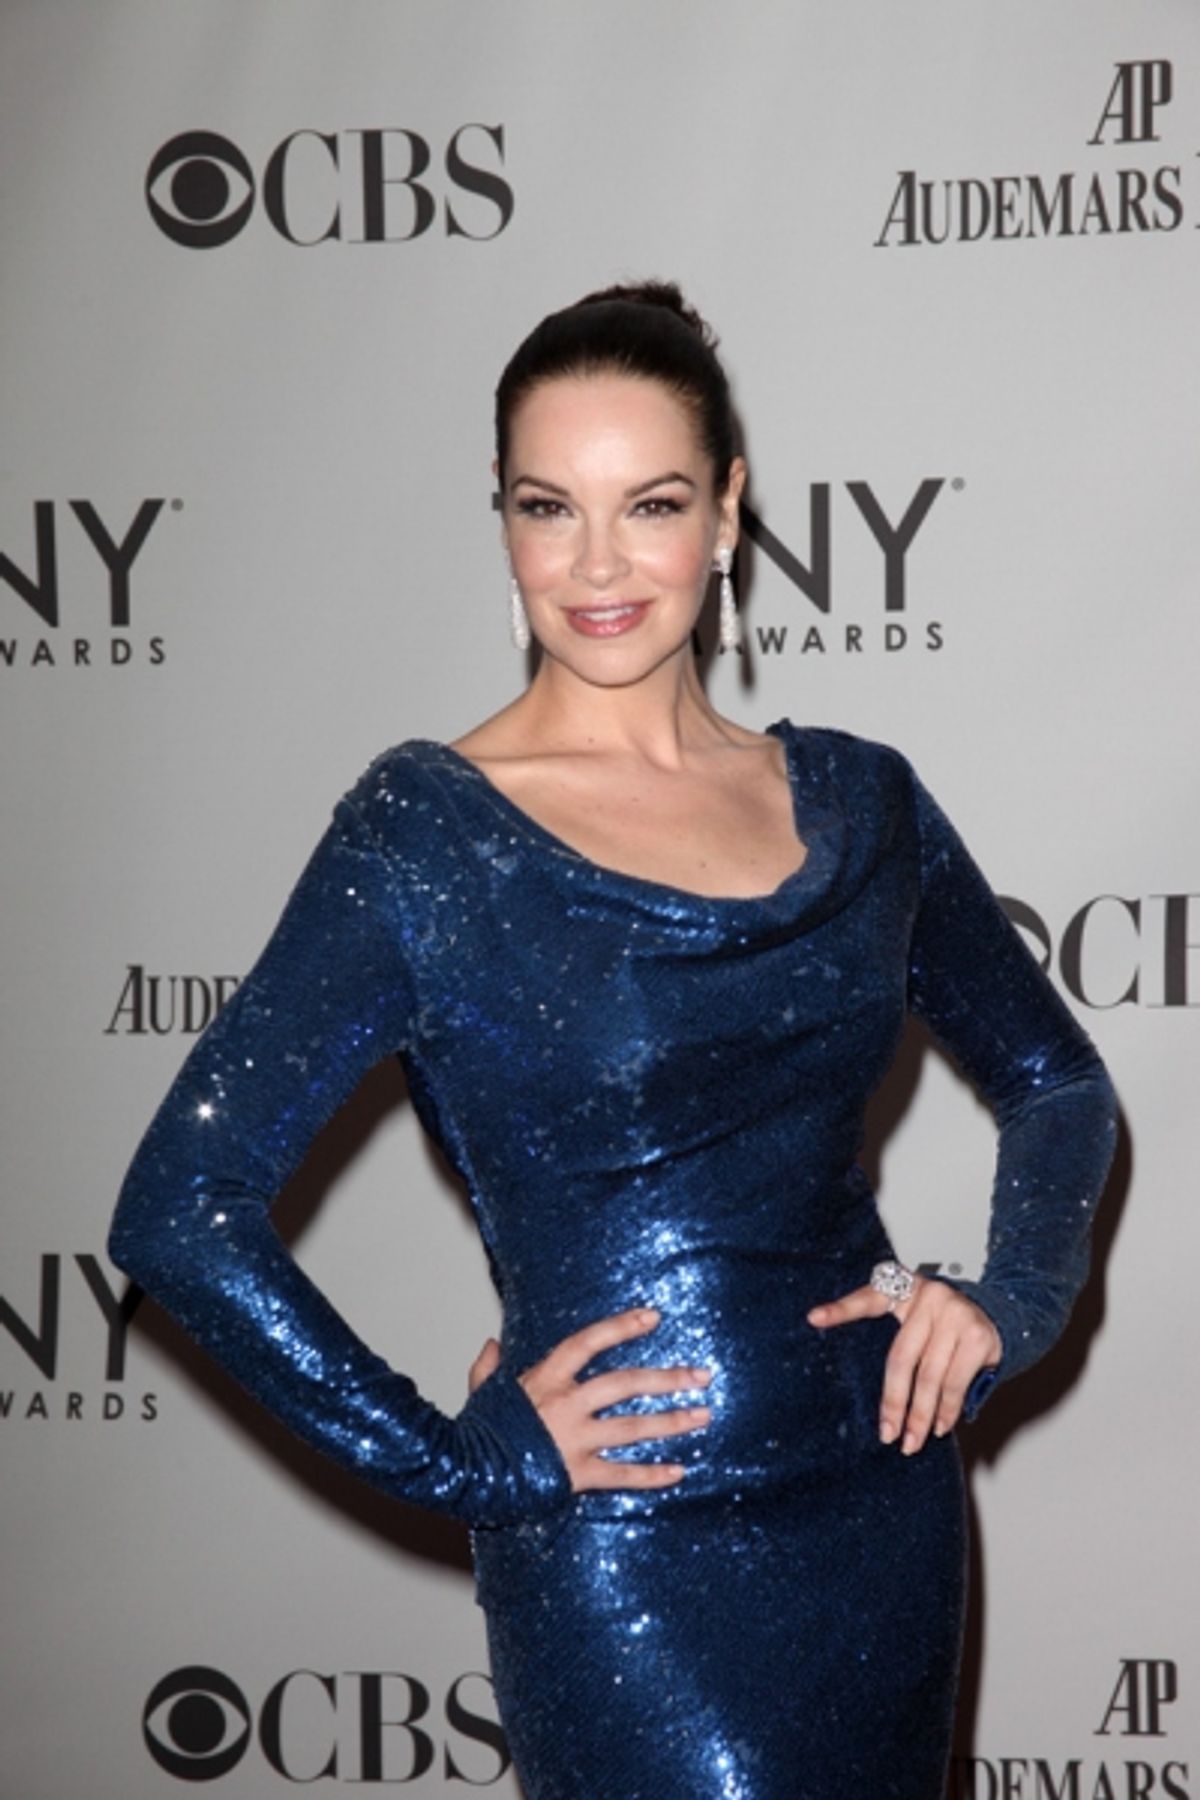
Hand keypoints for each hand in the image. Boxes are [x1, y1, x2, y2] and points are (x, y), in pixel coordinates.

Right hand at [467, 1308, 711, 1491]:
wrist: (466, 1475)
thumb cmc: (475, 1431)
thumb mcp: (481, 1391)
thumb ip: (488, 1368)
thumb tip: (490, 1345)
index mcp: (546, 1378)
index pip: (589, 1342)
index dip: (622, 1327)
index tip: (653, 1317)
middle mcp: (566, 1405)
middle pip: (625, 1385)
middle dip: (667, 1379)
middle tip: (701, 1376)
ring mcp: (575, 1440)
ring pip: (633, 1428)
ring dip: (671, 1422)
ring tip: (703, 1416)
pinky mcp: (577, 1475)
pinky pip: (622, 1475)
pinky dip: (651, 1475)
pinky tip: (678, 1472)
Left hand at [807, 1275, 1000, 1454]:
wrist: (999, 1314)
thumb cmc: (946, 1324)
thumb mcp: (916, 1319)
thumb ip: (896, 1339)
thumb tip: (870, 1387)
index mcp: (905, 1289)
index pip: (868, 1298)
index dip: (841, 1309)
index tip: (814, 1318)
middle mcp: (930, 1296)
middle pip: (901, 1358)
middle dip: (893, 1402)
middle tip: (887, 1434)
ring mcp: (956, 1315)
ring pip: (930, 1377)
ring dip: (921, 1416)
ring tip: (913, 1440)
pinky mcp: (978, 1336)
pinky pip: (956, 1383)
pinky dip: (947, 1410)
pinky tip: (942, 1426)